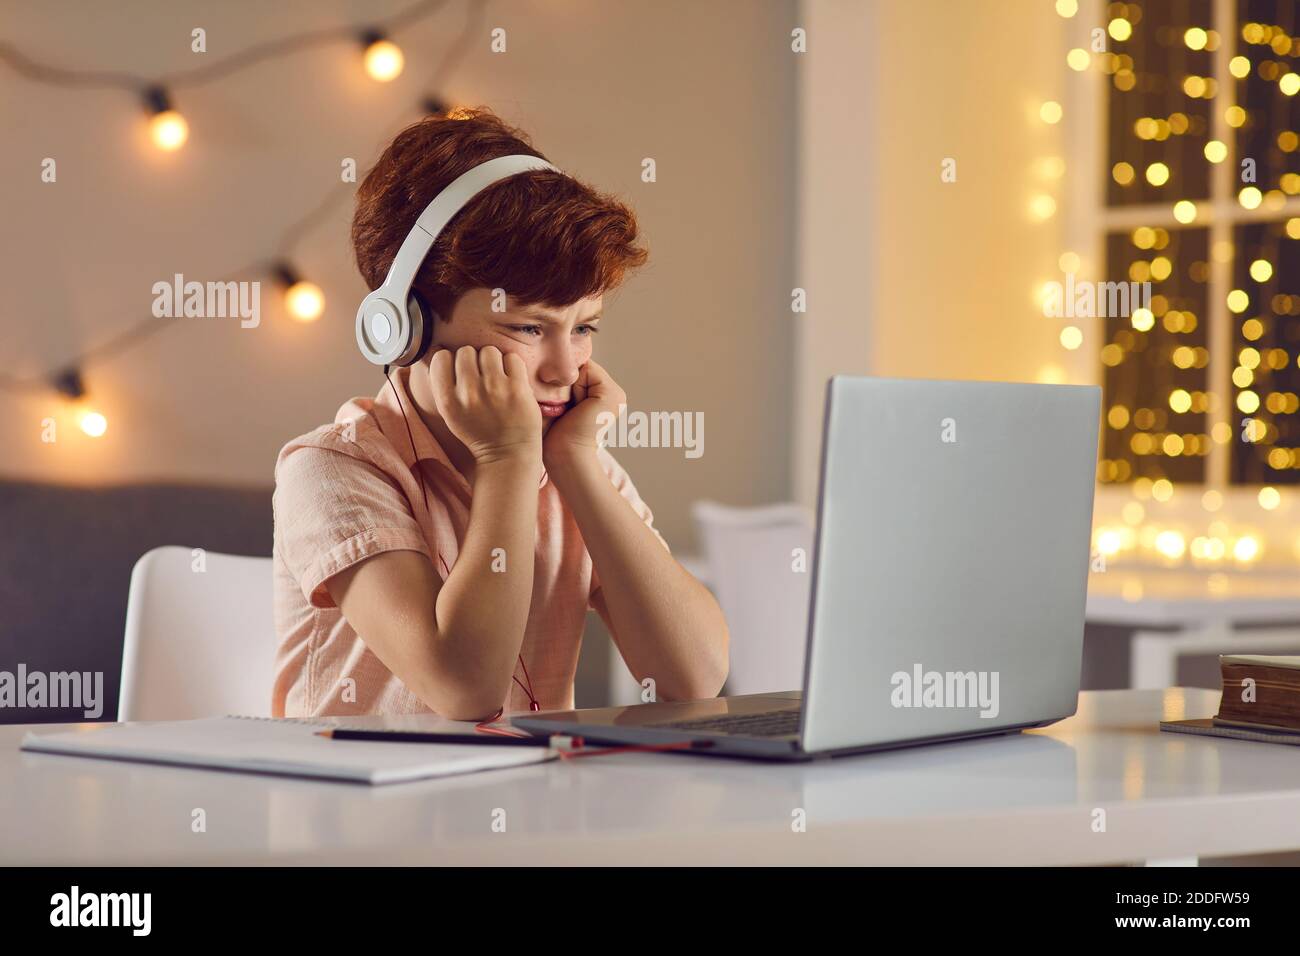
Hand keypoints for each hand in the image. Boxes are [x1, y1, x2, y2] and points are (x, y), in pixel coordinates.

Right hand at [428, 346, 541, 464]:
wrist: (507, 454)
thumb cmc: (478, 432)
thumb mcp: (450, 414)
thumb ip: (443, 385)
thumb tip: (439, 349)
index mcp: (447, 400)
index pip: (441, 357)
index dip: (450, 361)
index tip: (458, 372)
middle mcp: (469, 393)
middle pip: (465, 351)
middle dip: (473, 361)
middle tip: (481, 377)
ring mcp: (494, 389)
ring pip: (488, 351)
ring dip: (493, 360)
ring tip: (496, 377)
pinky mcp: (517, 389)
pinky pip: (511, 358)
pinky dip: (512, 365)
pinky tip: (511, 380)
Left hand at [543, 358, 624, 470]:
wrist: (565, 456)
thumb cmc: (555, 437)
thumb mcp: (560, 404)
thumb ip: (564, 384)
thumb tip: (554, 366)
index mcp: (605, 397)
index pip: (581, 370)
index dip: (566, 381)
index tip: (562, 405)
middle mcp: (615, 394)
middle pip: (583, 367)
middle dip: (569, 382)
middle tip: (567, 409)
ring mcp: (617, 394)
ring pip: (584, 368)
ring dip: (571, 385)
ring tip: (571, 410)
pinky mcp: (612, 394)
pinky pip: (587, 370)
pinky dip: (576, 386)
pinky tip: (577, 407)